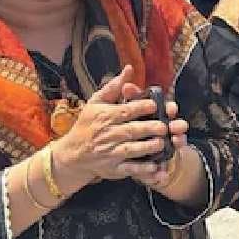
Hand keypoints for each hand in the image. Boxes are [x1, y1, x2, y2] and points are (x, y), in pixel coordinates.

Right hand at [52, 66, 186, 184]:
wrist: (72, 153)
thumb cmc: (88, 124)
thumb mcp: (97, 102)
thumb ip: (114, 86)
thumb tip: (129, 69)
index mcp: (105, 116)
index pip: (126, 110)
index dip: (142, 107)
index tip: (156, 104)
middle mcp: (108, 134)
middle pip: (132, 130)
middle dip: (150, 128)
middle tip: (165, 126)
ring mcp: (110, 152)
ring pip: (132, 149)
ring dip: (148, 147)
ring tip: (162, 142)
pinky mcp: (113, 168)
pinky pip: (129, 168)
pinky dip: (142, 168)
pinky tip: (155, 166)